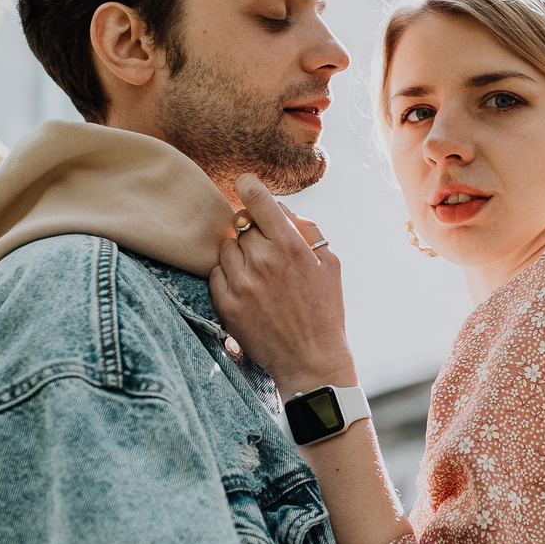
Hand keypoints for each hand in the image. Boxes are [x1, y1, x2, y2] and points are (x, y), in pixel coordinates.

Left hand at [210, 173, 357, 392]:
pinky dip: (227, 275)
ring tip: (257, 272)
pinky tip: (246, 288)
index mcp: (290, 246)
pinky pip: (215, 272)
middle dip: (251, 230)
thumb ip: (307, 231)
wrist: (310, 360)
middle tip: (265, 249)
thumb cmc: (325, 311)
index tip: (245, 183)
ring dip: (238, 252)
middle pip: (241, 222)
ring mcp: (242, 282)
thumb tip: (283, 210)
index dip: (249, 185)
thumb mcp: (329, 265)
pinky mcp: (226, 303)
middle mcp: (263, 260)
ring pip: (226, 246)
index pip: (258, 198)